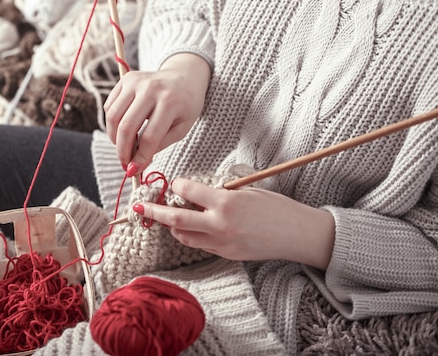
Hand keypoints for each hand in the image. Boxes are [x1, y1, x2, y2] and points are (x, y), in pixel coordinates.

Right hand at [104, 53, 210, 172]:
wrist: (185, 76)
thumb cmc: (186, 105)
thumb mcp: (182, 128)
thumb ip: (160, 144)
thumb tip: (137, 162)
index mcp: (170, 102)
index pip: (149, 137)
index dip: (140, 157)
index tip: (135, 170)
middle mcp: (151, 89)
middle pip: (126, 126)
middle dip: (122, 151)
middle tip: (125, 164)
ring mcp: (136, 82)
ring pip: (113, 116)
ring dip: (113, 138)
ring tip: (122, 148)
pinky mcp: (126, 79)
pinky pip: (110, 106)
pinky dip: (112, 123)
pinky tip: (122, 130)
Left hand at [134, 178, 335, 269]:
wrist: (297, 234)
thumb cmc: (276, 207)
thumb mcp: (247, 191)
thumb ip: (220, 193)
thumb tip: (196, 193)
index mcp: (226, 203)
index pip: (188, 192)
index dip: (177, 185)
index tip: (174, 182)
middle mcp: (220, 225)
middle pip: (176, 220)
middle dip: (155, 212)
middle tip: (140, 207)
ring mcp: (222, 243)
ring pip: (184, 237)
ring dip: (173, 226)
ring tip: (169, 217)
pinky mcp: (226, 255)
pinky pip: (200, 245)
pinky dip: (192, 236)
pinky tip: (193, 228)